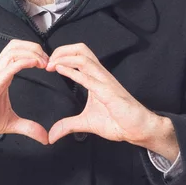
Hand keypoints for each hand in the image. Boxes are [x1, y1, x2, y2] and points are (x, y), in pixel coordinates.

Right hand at [0, 40, 49, 152]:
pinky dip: (24, 61)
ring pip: (13, 50)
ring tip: (43, 62)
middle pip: (16, 45)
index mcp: (1, 76)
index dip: (34, 52)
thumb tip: (44, 137)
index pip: (17, 52)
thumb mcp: (10, 123)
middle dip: (35, 47)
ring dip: (32, 52)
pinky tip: (34, 64)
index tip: (47, 64)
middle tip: (48, 60)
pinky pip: (9, 65)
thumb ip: (28, 127)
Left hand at [45, 43, 178, 160]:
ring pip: (83, 57)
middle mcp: (100, 75)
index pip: (79, 55)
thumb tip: (52, 135)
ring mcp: (104, 81)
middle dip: (61, 50)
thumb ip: (68, 126)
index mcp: (96, 77)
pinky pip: (88, 77)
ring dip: (64, 58)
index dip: (62, 55)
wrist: (138, 129)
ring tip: (51, 65)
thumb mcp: (86, 123)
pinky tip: (60, 70)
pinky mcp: (108, 91)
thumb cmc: (118, 121)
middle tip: (47, 62)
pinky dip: (72, 71)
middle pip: (81, 49)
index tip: (48, 65)